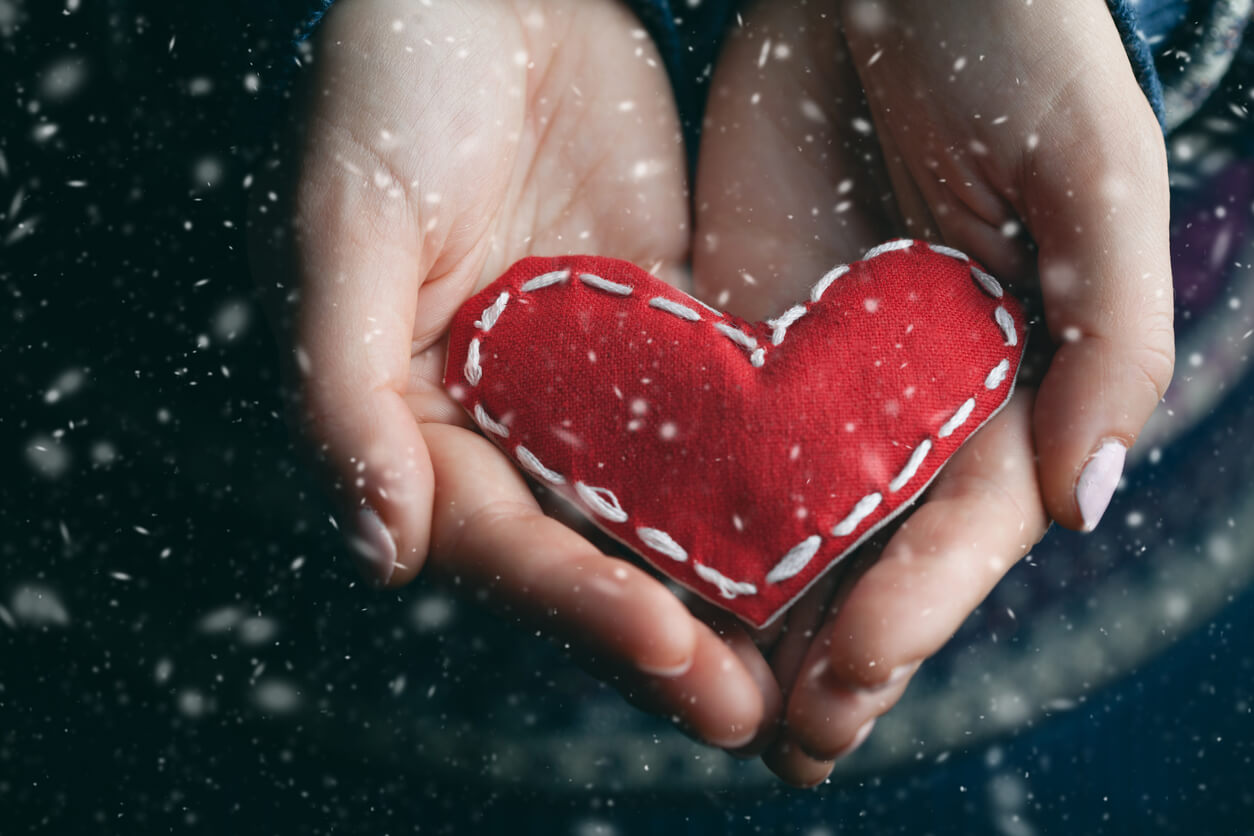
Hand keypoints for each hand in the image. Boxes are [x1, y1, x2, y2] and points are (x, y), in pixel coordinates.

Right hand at [248, 0, 779, 751]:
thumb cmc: (391, 87)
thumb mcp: (345, 226)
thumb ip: (341, 386)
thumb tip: (382, 549)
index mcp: (418, 415)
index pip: (495, 536)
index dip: (572, 598)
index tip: (664, 646)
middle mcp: (509, 421)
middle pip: (588, 552)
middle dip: (665, 637)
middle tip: (748, 715)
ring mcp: (595, 388)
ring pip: (665, 512)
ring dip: (728, 593)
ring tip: (805, 672)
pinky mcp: (670, 341)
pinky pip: (722, 425)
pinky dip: (768, 488)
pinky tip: (830, 540)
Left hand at [693, 0, 1172, 783]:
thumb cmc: (1014, 43)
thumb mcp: (1091, 176)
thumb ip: (1110, 337)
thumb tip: (1083, 501)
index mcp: (1012, 377)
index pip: (967, 525)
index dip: (922, 606)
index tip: (860, 673)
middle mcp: (912, 397)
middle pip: (874, 550)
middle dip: (836, 651)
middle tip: (785, 747)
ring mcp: (818, 372)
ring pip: (786, 519)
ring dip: (755, 616)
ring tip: (715, 704)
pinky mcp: (734, 333)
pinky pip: (707, 439)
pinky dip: (687, 516)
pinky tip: (651, 582)